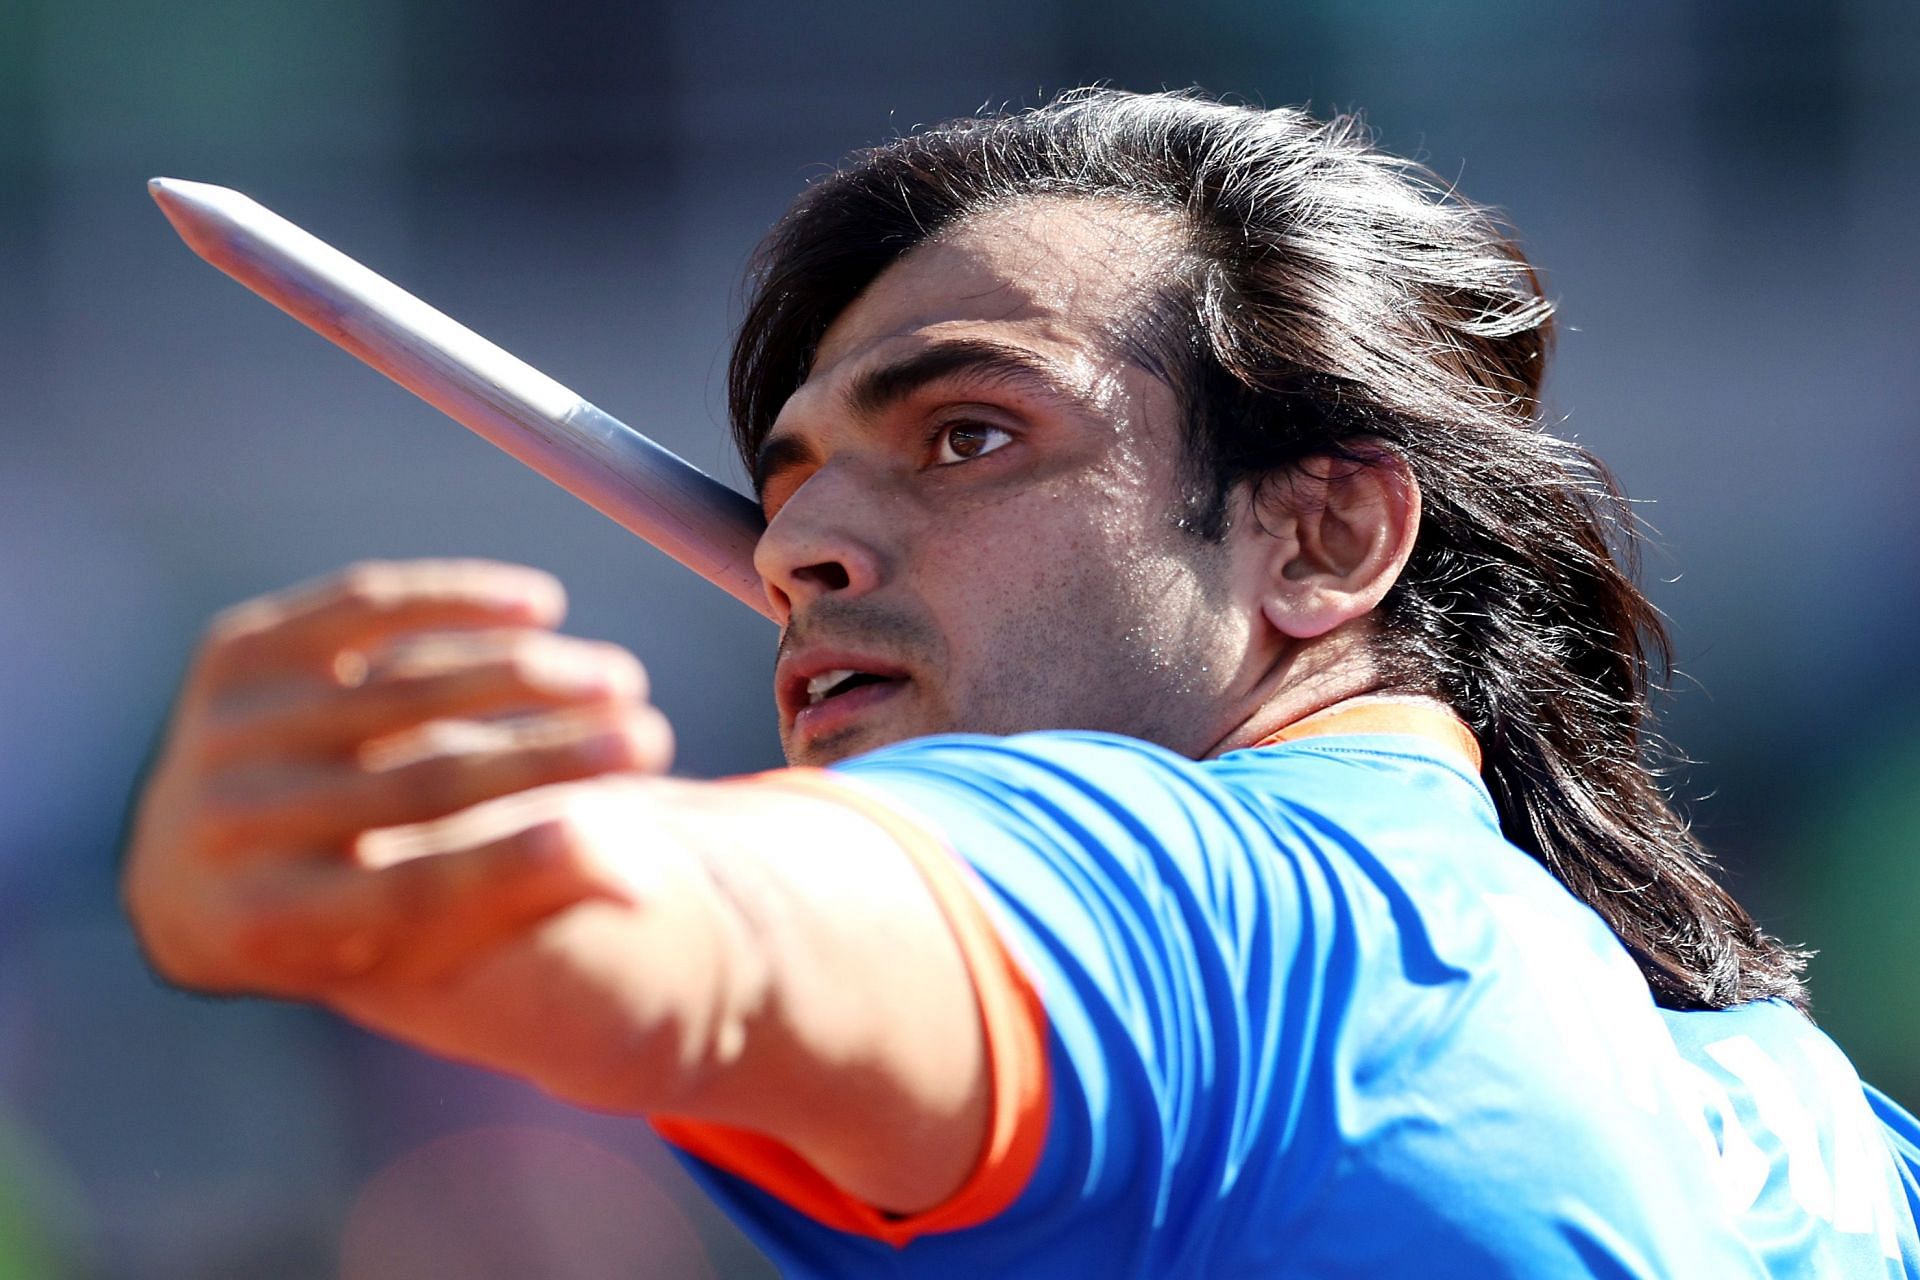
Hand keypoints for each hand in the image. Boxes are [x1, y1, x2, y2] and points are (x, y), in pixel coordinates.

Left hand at [123, 559, 673, 999]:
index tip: (627, 839)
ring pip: (407, 687)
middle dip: (553, 758)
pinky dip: (461, 598)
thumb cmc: (345, 909)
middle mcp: (232, 828)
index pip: (415, 887)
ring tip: (621, 678)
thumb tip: (645, 887)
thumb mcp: (417, 933)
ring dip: (530, 676)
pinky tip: (543, 603)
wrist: (189, 865)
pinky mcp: (235, 653)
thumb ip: (519, 900)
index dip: (521, 858)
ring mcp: (224, 733)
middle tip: (653, 737)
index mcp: (271, 924)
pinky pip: (366, 603)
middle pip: (424, 784)